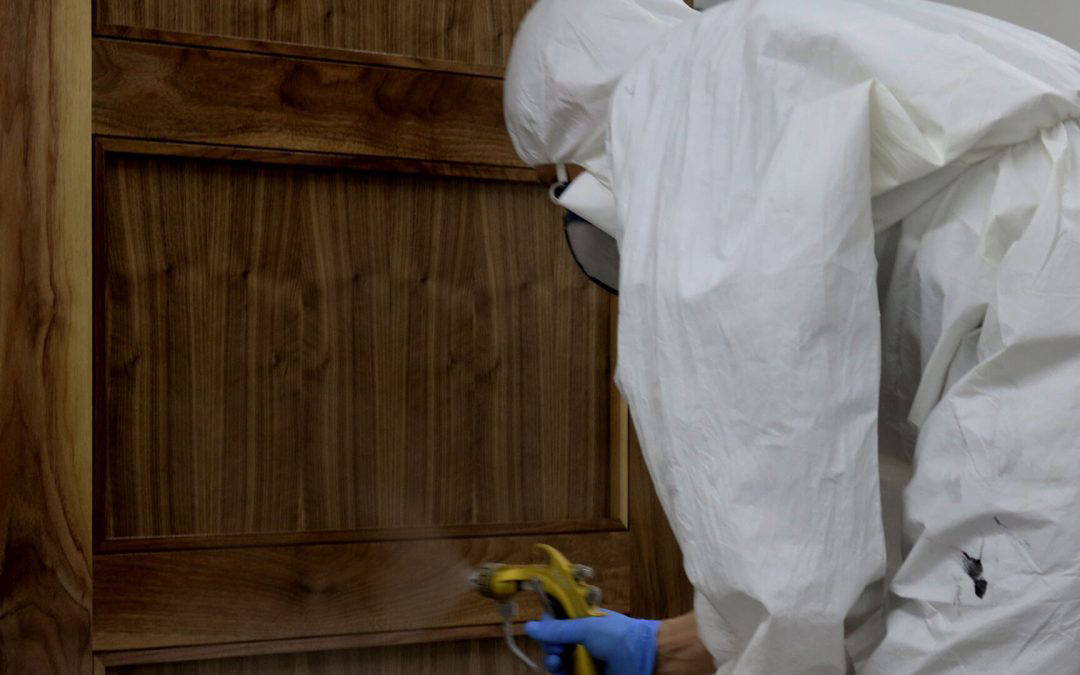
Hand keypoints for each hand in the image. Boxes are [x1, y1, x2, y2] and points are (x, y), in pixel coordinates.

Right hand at [524, 610, 659, 674]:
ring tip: (558, 664)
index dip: (548, 626)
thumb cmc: (621, 637)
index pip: (556, 622)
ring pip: (558, 663)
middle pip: (553, 644)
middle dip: (549, 647)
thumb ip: (558, 629)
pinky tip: (564, 672)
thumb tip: (529, 626)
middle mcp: (582, 640)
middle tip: (557, 651)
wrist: (648, 660)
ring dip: (554, 663)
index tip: (545, 630)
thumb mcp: (587, 627)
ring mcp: (586, 660)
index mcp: (583, 622)